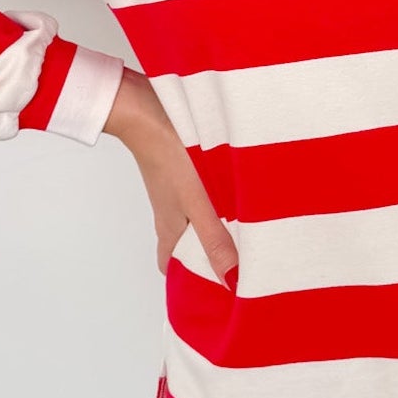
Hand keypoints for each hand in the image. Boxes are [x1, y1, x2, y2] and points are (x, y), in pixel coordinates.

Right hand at [103, 67, 238, 283]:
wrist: (147, 106)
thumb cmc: (167, 155)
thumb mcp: (197, 203)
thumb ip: (215, 239)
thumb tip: (233, 279)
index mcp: (169, 229)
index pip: (172, 267)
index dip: (189, 281)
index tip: (214, 291)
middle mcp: (172, 212)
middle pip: (188, 243)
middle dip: (210, 253)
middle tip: (242, 260)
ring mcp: (177, 189)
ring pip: (198, 216)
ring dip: (219, 224)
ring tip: (251, 228)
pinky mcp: (185, 167)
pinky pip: (203, 192)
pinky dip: (219, 198)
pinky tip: (240, 190)